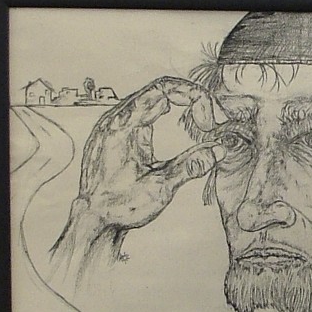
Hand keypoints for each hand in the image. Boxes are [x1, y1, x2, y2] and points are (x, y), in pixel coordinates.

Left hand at [47, 77, 224, 289]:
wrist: (93, 221)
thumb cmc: (119, 206)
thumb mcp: (158, 188)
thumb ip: (190, 166)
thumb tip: (219, 149)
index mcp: (121, 125)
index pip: (163, 89)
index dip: (193, 98)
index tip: (209, 123)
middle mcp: (116, 118)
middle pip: (161, 90)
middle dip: (193, 100)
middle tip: (214, 123)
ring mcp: (116, 124)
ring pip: (154, 98)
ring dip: (183, 105)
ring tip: (205, 125)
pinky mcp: (120, 133)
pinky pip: (147, 111)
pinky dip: (170, 113)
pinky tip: (187, 127)